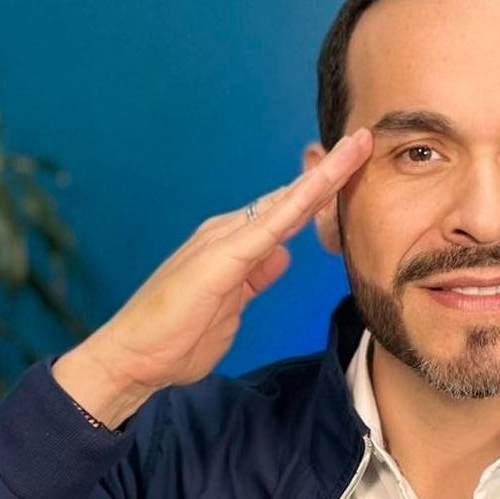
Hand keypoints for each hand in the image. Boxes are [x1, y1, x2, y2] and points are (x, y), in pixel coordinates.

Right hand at [52, 129, 372, 427]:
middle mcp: (229, 234)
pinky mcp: (221, 258)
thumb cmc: (176, 338)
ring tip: (357, 149)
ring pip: (286, 202)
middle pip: (292, 197)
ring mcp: (224, 241)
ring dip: (324, 176)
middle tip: (366, 139)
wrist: (132, 359)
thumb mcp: (232, 306)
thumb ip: (256, 278)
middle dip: (332, 170)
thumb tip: (281, 255)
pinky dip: (297, 203)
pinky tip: (321, 187)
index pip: (288, 212)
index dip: (323, 190)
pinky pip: (269, 226)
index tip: (355, 168)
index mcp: (235, 246)